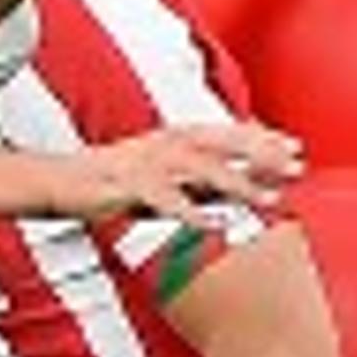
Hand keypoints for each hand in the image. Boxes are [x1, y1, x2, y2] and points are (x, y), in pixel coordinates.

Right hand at [57, 121, 301, 223]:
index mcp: (176, 136)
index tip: (296, 148)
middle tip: (296, 166)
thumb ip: (199, 178)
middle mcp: (167, 142)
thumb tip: (239, 185)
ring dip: (238, 184)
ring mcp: (149, 162)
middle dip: (262, 155)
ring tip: (267, 199)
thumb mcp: (163, 174)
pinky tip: (211, 224)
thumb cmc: (113, 181)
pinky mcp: (130, 185)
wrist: (60, 181)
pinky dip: (189, 211)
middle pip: (224, 144)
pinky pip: (165, 200)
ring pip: (203, 170)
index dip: (263, 139)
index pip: (229, 132)